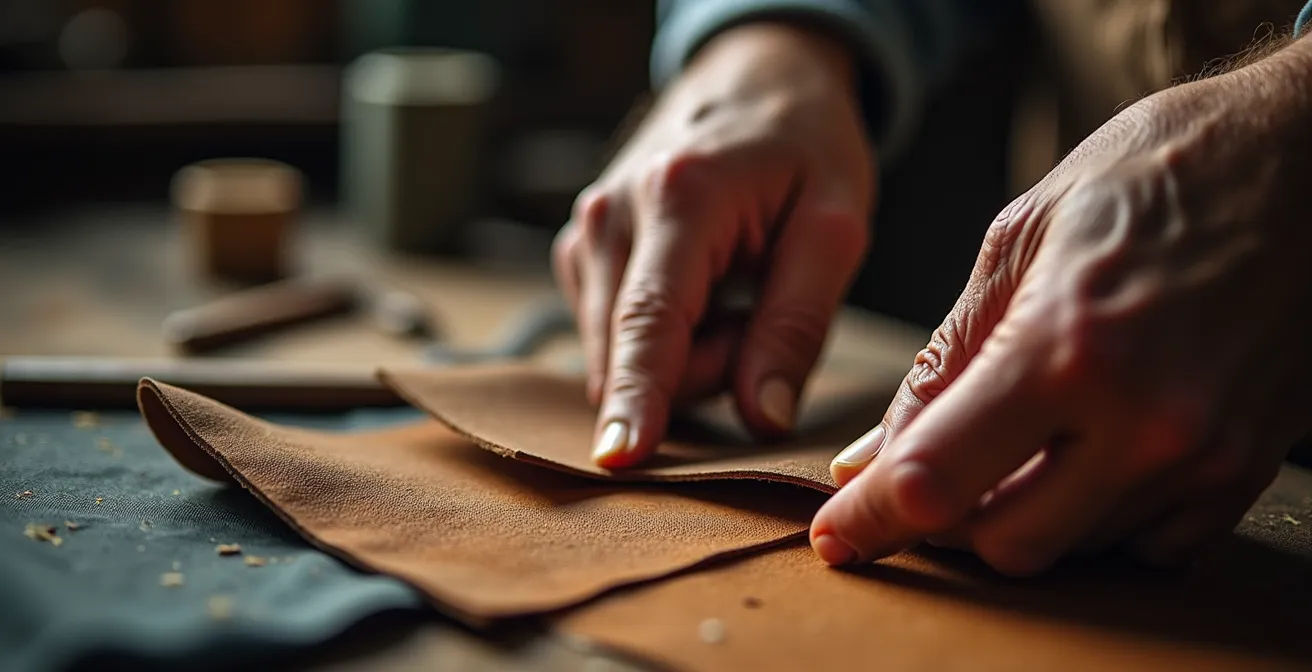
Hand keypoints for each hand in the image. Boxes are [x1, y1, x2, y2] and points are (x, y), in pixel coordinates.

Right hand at [553, 22, 874, 467]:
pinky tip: (702, 291)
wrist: (753, 79)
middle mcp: (612, 215)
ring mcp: (585, 232)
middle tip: (760, 312)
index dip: (637, 396)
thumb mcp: (834, 227)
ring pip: (619, 353)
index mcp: (681, 197)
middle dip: (704, 367)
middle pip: (633, 352)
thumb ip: (797, 326)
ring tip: (735, 293)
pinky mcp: (579, 252)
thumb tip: (762, 418)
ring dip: (688, 352)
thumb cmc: (804, 146)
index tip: (616, 458)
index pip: (651, 320)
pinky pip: (615, 337)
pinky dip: (667, 336)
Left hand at [810, 35, 1311, 574]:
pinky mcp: (1247, 467)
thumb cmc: (1152, 174)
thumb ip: (941, 361)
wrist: (1304, 161)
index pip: (937, 479)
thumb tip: (874, 455)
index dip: (871, 521)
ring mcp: (1205, 453)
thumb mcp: (1019, 241)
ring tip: (1019, 436)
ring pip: (1073, 547)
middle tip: (930, 470)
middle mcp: (1144, 418)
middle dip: (949, 518)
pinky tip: (1086, 452)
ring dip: (1022, 511)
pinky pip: (1146, 544)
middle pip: (1005, 541)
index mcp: (1067, 345)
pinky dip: (1095, 516)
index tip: (837, 536)